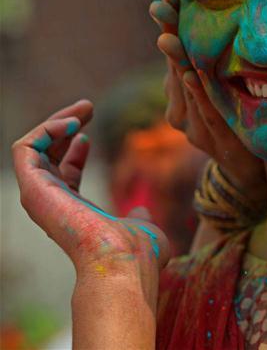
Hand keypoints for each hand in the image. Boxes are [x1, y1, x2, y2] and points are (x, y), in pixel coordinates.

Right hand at [11, 100, 169, 279]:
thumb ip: (138, 216)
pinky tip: (72, 122)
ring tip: (83, 108)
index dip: (74, 149)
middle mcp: (52, 204)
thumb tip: (141, 212)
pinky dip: (45, 129)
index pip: (63, 174)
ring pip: (31, 148)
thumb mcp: (142, 226)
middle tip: (87, 106)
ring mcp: (40, 196)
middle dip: (63, 125)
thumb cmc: (138, 252)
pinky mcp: (33, 188)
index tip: (90, 133)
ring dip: (55, 121)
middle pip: (46, 156)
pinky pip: (24, 148)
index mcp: (73, 212)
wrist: (124, 260)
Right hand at [149, 0, 266, 204]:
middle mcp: (182, 106)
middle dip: (169, 32)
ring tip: (170, 35)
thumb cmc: (240, 121)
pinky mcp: (209, 140)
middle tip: (162, 4)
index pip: (176, 49)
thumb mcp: (225, 88)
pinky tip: (192, 74)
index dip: (171, 21)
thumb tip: (217, 22)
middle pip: (175, 63)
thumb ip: (214, 61)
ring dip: (177, 59)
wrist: (251, 169)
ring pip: (183, 87)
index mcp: (184, 90)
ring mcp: (192, 125)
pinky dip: (197, 93)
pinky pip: (204, 112)